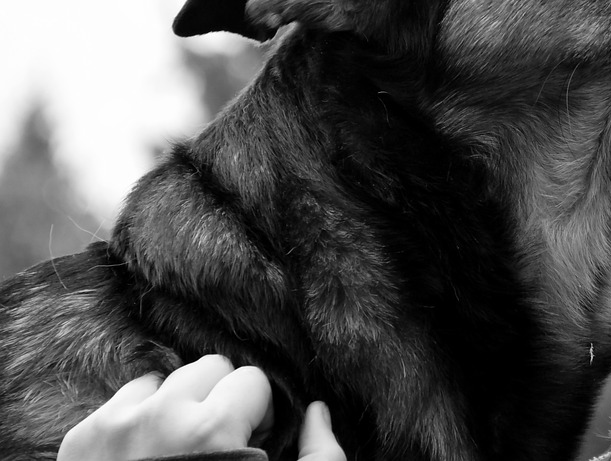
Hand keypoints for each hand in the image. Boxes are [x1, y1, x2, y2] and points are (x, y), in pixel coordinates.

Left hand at [57, 354, 344, 460]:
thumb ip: (320, 457)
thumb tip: (317, 412)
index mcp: (213, 434)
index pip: (252, 380)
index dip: (256, 414)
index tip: (248, 445)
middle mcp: (162, 419)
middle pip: (209, 367)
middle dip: (219, 400)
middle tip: (216, 445)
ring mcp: (115, 426)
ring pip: (165, 378)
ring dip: (177, 406)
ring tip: (178, 449)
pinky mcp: (82, 438)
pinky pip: (124, 398)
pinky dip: (140, 418)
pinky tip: (147, 453)